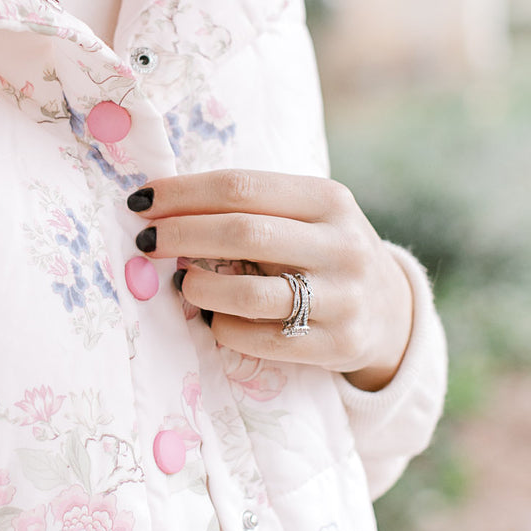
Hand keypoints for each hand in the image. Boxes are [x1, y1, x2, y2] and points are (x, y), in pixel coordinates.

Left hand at [129, 169, 412, 391]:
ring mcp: (344, 298)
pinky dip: (223, 328)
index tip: (141, 200)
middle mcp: (342, 245)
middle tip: (145, 240)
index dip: (182, 193)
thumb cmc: (322, 252)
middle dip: (180, 234)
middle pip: (242, 233)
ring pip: (251, 294)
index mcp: (329, 199)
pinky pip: (262, 340)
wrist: (389, 311)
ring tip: (182, 283)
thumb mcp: (306, 215)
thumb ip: (250, 209)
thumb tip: (161, 206)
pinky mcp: (338, 344)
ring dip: (200, 287)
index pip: (240, 187)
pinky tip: (211, 318)